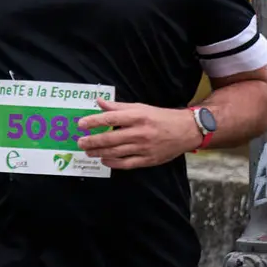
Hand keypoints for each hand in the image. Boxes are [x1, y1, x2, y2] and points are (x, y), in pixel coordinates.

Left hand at [76, 99, 199, 169]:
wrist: (186, 131)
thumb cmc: (161, 117)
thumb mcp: (141, 107)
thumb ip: (119, 107)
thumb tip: (99, 102)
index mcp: (138, 116)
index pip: (111, 118)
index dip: (94, 121)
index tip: (81, 124)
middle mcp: (140, 132)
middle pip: (110, 138)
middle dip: (92, 141)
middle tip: (80, 142)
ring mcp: (144, 148)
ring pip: (116, 152)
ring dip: (99, 152)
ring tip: (88, 151)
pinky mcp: (148, 160)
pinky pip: (127, 164)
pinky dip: (113, 163)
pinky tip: (104, 160)